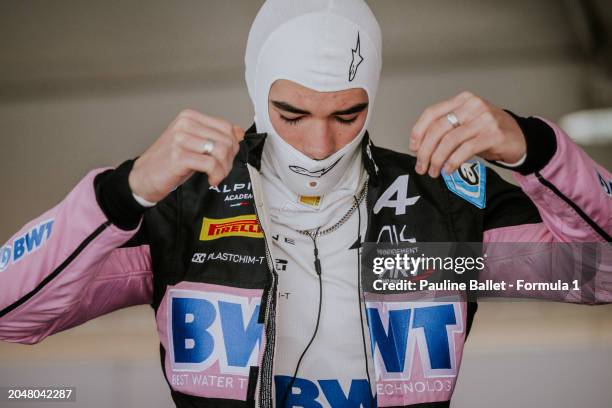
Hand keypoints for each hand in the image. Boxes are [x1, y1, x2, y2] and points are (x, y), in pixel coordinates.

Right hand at [129, 109, 244, 202]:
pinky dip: (216, 175)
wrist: (144, 177)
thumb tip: (239, 132)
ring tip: (216, 175)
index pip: (226, 127)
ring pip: (221, 151)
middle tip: (221, 170)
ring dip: (224, 168)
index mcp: (189, 117)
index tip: (226, 158)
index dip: (233, 145)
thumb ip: (215, 136)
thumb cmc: (169, 162)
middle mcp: (185, 124)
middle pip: (226, 140)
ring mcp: (181, 139)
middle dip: (229, 159)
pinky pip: (211, 164)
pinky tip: (210, 179)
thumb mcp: (194, 144)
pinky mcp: (179, 156)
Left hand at [409, 91, 526, 177]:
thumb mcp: (466, 124)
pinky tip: (448, 170)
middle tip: (421, 166)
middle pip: (438, 128)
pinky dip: (452, 162)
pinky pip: (465, 150)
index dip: (418, 131)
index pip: (432, 113)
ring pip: (449, 140)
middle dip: (425, 150)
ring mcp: (484, 119)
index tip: (413, 147)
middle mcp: (473, 106)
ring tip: (434, 171)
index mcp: (462, 100)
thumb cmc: (490, 133)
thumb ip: (446, 130)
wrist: (521, 138)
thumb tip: (420, 147)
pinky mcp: (493, 135)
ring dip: (437, 159)